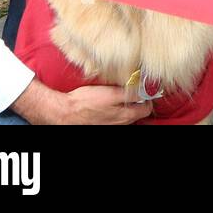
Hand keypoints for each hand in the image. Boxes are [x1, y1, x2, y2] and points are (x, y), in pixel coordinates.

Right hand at [15, 81, 153, 124]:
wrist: (65, 113)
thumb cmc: (86, 102)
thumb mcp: (111, 93)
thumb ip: (130, 92)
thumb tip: (145, 89)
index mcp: (126, 116)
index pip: (147, 108)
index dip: (147, 96)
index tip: (142, 88)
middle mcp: (121, 123)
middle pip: (138, 112)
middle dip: (137, 100)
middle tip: (131, 88)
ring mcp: (112, 125)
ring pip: (126, 114)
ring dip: (126, 105)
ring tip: (118, 94)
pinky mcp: (103, 124)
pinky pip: (116, 117)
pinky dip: (116, 109)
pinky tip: (108, 102)